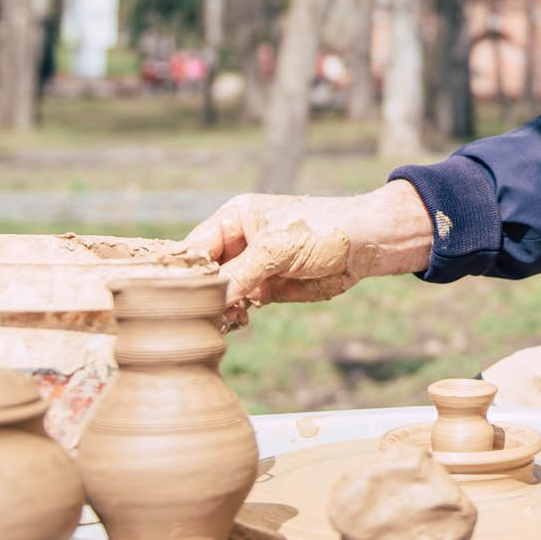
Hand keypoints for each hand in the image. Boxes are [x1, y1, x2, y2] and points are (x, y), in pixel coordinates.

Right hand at [183, 183, 432, 327]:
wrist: (368, 245)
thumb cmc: (325, 229)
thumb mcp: (278, 247)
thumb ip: (242, 272)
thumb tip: (212, 298)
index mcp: (236, 218)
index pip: (197, 245)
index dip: (185, 268)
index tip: (172, 293)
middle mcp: (240, 242)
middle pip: (206, 271)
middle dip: (200, 292)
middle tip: (194, 313)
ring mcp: (254, 267)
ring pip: (222, 292)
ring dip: (218, 307)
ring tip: (219, 318)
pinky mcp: (269, 288)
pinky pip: (242, 304)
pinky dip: (236, 315)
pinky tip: (237, 320)